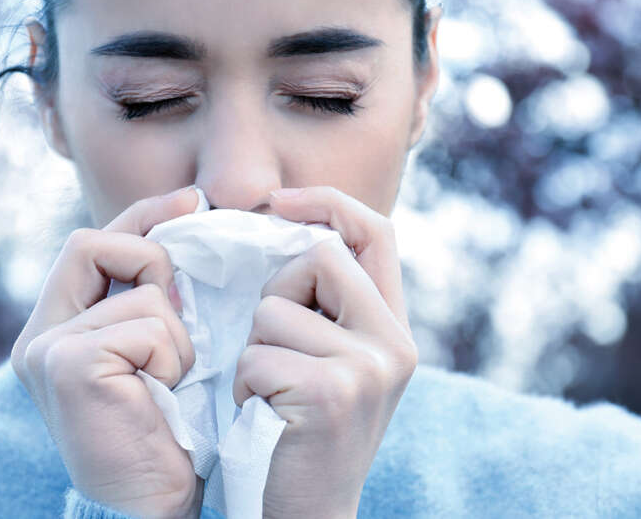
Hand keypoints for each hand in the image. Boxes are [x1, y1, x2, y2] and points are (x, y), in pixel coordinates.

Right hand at [11, 186, 203, 518]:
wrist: (150, 508)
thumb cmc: (167, 436)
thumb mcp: (157, 352)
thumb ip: (150, 301)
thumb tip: (185, 224)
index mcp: (55, 330)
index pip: (92, 243)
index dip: (142, 215)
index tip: (192, 202)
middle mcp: (39, 337)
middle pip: (93, 242)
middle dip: (153, 260)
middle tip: (181, 308)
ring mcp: (47, 350)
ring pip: (140, 293)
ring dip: (176, 335)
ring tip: (170, 382)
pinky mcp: (69, 364)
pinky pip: (147, 324)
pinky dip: (172, 355)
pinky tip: (163, 393)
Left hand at [232, 186, 417, 517]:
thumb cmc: (297, 437)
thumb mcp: (330, 365)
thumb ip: (328, 308)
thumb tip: (290, 229)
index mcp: (393, 329)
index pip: (376, 231)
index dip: (326, 202)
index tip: (278, 203)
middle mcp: (393, 343)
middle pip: (319, 255)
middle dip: (276, 294)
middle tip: (273, 351)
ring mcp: (368, 367)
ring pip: (276, 308)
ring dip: (253, 351)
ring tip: (270, 396)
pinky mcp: (332, 391)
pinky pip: (259, 353)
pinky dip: (246, 384)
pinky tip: (264, 416)